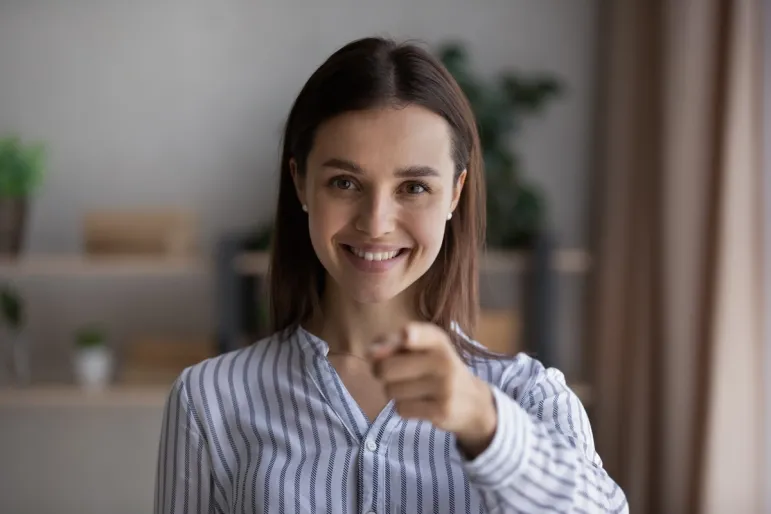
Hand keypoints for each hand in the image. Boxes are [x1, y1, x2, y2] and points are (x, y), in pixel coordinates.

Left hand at [368, 322, 497, 457]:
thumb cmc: (436, 368)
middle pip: (386, 368)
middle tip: (396, 374)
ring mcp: (444, 387)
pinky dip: (404, 408)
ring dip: (394, 392)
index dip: (410, 335)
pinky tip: (420, 403)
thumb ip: (392, 343)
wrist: (472, 401)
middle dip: (381, 372)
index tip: (406, 336)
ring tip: (414, 389)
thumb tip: (370, 353)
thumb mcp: (422, 348)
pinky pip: (401, 409)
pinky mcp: (441, 410)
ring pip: (391, 390)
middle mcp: (443, 360)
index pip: (420, 334)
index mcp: (437, 339)